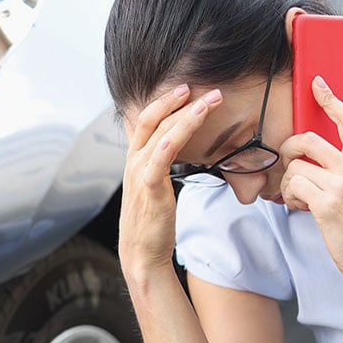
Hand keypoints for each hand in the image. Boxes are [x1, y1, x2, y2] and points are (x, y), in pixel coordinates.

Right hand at [119, 85, 222, 276]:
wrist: (141, 253)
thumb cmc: (151, 222)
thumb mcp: (153, 186)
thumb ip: (159, 165)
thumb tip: (173, 150)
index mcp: (135, 159)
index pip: (147, 120)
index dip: (165, 101)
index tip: (187, 89)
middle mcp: (133, 161)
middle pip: (153, 120)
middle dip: (178, 101)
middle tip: (204, 89)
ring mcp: (139, 173)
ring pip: (161, 134)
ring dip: (187, 115)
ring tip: (209, 102)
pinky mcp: (149, 188)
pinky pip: (159, 158)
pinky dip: (170, 140)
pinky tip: (185, 126)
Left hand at [279, 76, 342, 285]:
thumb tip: (316, 160)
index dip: (330, 99)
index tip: (317, 84)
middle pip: (307, 138)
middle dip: (289, 150)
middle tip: (291, 166)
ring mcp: (341, 184)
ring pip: (295, 166)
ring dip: (290, 184)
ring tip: (301, 199)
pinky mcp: (327, 202)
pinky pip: (293, 186)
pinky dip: (291, 197)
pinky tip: (300, 208)